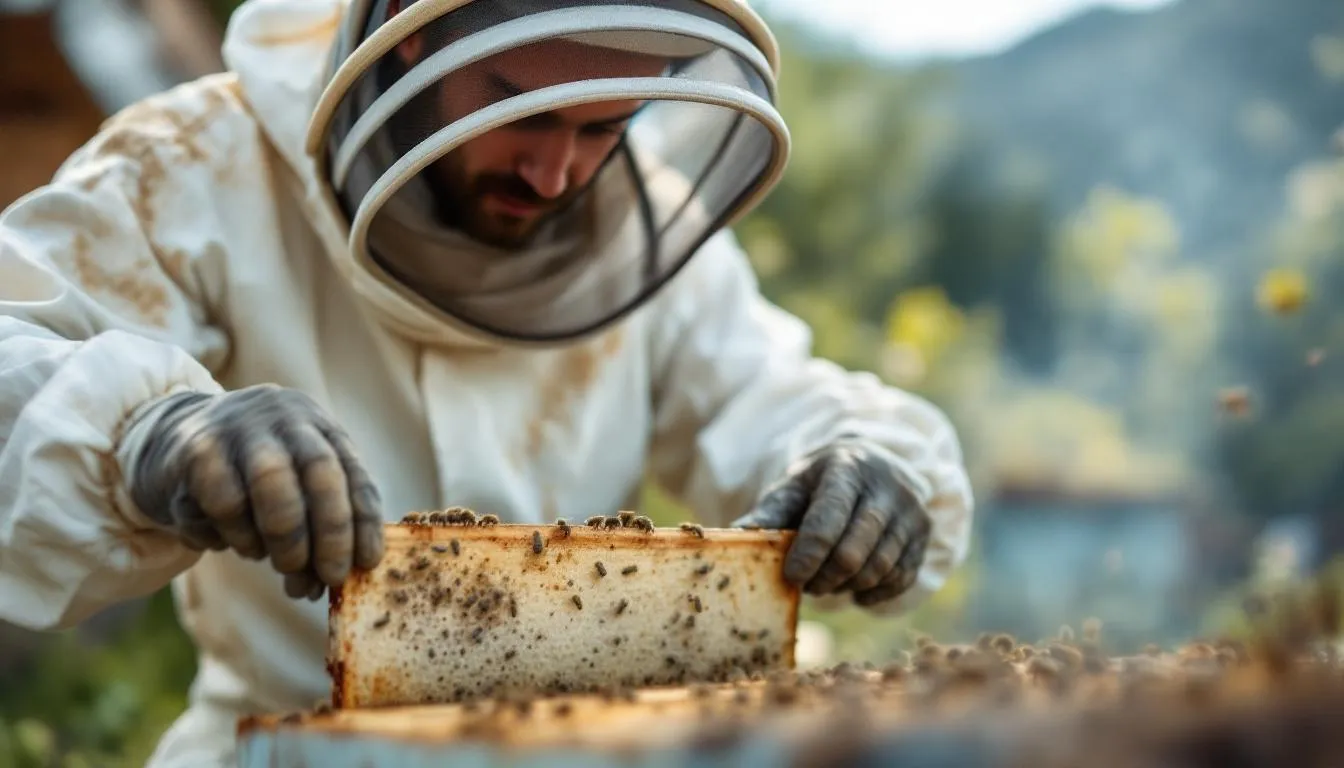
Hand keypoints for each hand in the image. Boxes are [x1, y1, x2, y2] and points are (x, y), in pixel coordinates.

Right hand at [125, 384, 384, 599]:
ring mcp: (238, 427)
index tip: (366, 563)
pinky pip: (222, 503)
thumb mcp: (289, 485)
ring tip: (273, 561)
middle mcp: (283, 417)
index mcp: (316, 426)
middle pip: (321, 471)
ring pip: (272, 485)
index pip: (352, 473)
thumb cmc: (245, 478)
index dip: (364, 521)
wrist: (169, 443)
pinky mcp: (195, 449)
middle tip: (329, 576)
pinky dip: (231, 536)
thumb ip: (317, 521)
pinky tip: (225, 542)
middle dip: (331, 532)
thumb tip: (337, 579)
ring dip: (281, 539)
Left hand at [730, 437, 930, 606]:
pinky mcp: (925, 534)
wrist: (871, 467)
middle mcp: (886, 486)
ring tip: (827, 581)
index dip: (808, 554)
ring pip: (879, 569)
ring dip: (847, 586)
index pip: (828, 519)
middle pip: (855, 551)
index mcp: (846, 468)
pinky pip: (901, 579)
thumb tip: (735, 536)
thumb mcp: (792, 490)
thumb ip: (768, 515)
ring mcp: (911, 510)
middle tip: (806, 583)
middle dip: (825, 577)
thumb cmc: (820, 486)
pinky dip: (874, 593)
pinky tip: (854, 587)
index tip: (791, 576)